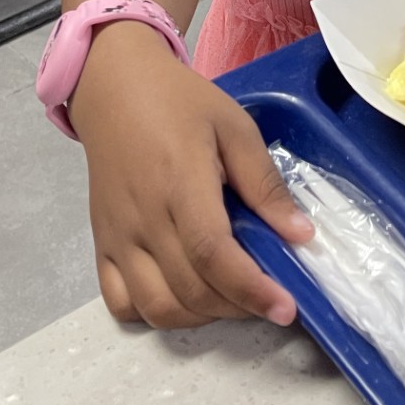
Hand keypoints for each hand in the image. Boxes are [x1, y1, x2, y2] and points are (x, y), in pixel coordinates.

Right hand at [70, 23, 313, 328]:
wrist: (114, 88)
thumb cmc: (179, 103)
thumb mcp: (234, 127)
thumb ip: (265, 184)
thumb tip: (302, 234)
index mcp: (180, 184)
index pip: (213, 254)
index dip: (251, 289)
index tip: (286, 308)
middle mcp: (144, 219)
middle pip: (190, 290)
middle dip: (239, 307)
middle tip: (270, 297)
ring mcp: (118, 237)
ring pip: (156, 307)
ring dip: (201, 316)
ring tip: (231, 296)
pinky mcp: (102, 245)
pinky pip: (121, 302)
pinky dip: (154, 314)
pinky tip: (184, 295)